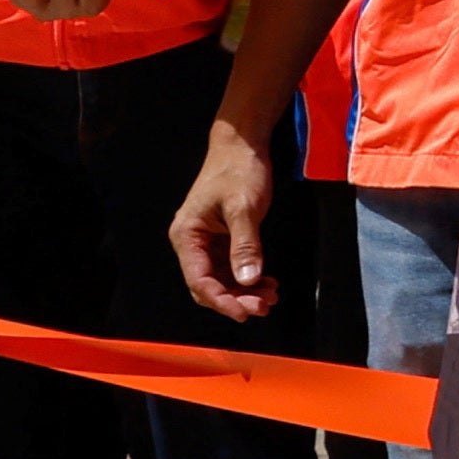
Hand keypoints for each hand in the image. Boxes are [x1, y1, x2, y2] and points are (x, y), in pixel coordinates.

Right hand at [171, 127, 283, 327]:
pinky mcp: (222, 238)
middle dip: (236, 299)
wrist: (241, 145)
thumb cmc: (238, 170)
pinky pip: (232, 267)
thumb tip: (248, 280)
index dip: (222, 301)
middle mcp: (192, 242)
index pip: (200, 280)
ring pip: (222, 279)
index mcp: (187, 236)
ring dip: (245, 292)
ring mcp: (207, 242)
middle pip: (209, 284)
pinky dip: (249, 277)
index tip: (245, 313)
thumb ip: (246, 245)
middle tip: (265, 307)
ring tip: (271, 297)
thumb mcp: (244, 208)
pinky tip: (268, 283)